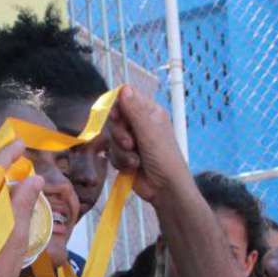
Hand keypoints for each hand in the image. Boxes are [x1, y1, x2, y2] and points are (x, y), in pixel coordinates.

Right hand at [107, 86, 191, 202]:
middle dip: (119, 133)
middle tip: (130, 143)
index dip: (118, 106)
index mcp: (150, 112)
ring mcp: (132, 141)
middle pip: (116, 118)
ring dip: (121, 151)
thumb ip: (134, 110)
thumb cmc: (164, 157)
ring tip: (135, 159)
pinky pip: (112, 153)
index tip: (116, 116)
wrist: (165, 188)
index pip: (128, 98)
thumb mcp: (149, 131)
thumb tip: (124, 88)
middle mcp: (140, 124)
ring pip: (112, 138)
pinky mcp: (125, 156)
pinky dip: (121, 161)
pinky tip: (132, 167)